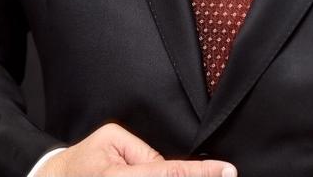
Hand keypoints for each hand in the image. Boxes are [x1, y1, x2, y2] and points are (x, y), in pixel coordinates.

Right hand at [39, 123, 237, 176]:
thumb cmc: (86, 158)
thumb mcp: (111, 139)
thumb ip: (144, 153)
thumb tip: (171, 170)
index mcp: (120, 176)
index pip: (169, 173)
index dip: (200, 173)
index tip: (226, 170)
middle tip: (224, 174)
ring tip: (208, 172)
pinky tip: (187, 174)